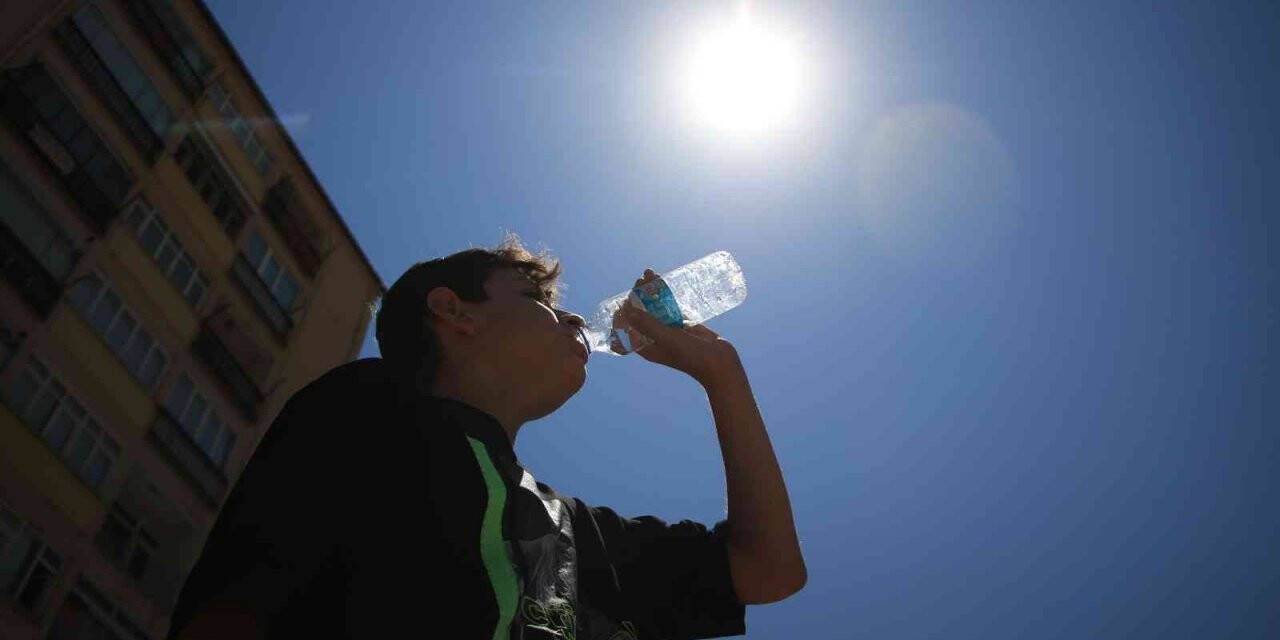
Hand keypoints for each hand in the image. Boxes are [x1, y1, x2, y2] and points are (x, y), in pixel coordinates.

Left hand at [614, 269, 740, 385]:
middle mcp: (654, 338)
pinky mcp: (681, 324)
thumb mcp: (667, 339)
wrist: (719, 362)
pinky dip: (665, 295)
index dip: (624, 312)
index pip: (627, 328)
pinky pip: (669, 306)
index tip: (626, 298)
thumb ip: (648, 325)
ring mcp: (668, 330)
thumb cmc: (691, 356)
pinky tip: (662, 282)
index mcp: (646, 346)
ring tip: (649, 273)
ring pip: (654, 307)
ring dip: (651, 291)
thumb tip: (627, 311)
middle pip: (640, 313)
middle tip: (640, 280)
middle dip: (638, 296)